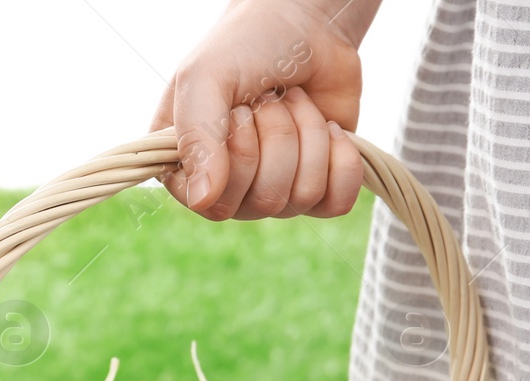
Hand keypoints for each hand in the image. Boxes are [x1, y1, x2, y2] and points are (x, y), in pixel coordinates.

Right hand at [152, 0, 379, 220]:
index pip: (217, 204)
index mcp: (189, 170)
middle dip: (278, 135)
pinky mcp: (320, 188)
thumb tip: (203, 201)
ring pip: (304, 196)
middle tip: (270, 99)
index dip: (239, 153)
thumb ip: (195, 136)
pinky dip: (340, 157)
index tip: (238, 109)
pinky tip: (329, 127)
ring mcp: (276, 191)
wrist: (306, 27)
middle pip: (265, 200)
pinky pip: (337, 202)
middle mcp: (230, 189)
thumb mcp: (205, 77)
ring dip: (308, 134)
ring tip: (295, 101)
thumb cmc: (245, 48)